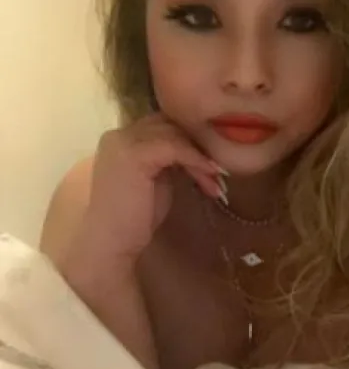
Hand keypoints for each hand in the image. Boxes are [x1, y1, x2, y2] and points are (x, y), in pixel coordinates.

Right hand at [69, 114, 222, 279]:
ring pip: (174, 135)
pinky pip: (175, 147)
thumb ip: (168, 160)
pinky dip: (195, 159)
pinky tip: (209, 174)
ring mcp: (124, 142)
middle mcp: (119, 134)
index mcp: (121, 139)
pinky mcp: (134, 154)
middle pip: (169, 125)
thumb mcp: (156, 179)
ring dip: (199, 156)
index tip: (210, 162)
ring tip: (215, 178)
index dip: (188, 140)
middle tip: (217, 171)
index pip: (162, 125)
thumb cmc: (133, 219)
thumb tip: (197, 148)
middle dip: (196, 146)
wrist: (110, 243)